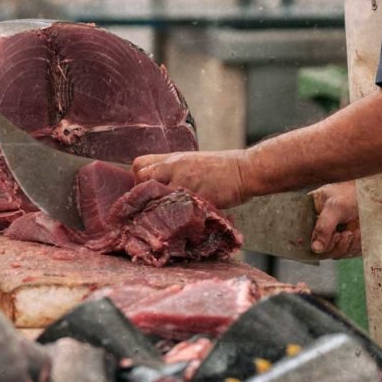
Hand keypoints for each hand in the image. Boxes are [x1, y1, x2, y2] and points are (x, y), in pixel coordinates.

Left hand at [131, 150, 251, 208]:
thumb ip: (173, 171)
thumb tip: (156, 186)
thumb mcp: (192, 162)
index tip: (144, 192)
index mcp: (172, 159)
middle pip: (141, 179)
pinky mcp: (195, 197)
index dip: (136, 180)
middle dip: (141, 196)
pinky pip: (176, 210)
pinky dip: (175, 219)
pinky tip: (179, 223)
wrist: (244, 170)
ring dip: (156, 209)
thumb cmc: (220, 168)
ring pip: (155, 196)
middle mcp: (174, 168)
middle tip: (152, 207)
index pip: (138, 165)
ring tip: (164, 217)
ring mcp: (184, 182)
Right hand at [309, 181, 361, 257]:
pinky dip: (355, 246)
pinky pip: (349, 253)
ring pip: (335, 254)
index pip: (305, 237)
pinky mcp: (349, 242)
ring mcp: (335, 236)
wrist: (373, 194)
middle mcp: (321, 228)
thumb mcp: (335, 207)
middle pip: (320, 250)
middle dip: (333, 245)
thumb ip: (323, 227)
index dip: (315, 242)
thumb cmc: (351, 193)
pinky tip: (359, 233)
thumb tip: (315, 248)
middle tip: (343, 234)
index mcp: (311, 216)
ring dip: (345, 246)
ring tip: (352, 232)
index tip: (331, 235)